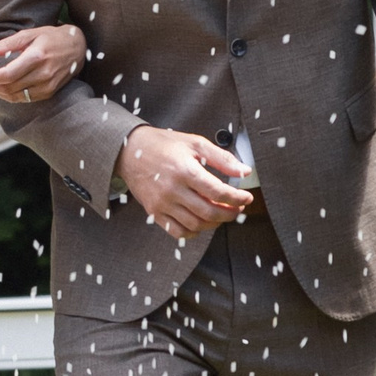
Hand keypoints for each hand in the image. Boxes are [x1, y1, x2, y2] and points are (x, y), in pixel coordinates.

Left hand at [0, 25, 86, 102]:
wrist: (78, 47)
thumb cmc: (51, 37)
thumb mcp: (30, 33)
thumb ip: (8, 43)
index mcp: (36, 57)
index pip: (8, 74)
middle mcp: (43, 74)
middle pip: (10, 87)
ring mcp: (48, 85)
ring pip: (16, 96)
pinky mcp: (50, 92)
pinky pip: (26, 99)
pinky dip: (11, 96)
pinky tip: (4, 89)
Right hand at [114, 125, 253, 237]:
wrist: (130, 150)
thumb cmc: (163, 145)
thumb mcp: (195, 143)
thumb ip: (222, 158)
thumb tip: (245, 171)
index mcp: (184, 170)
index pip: (218, 192)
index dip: (237, 198)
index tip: (246, 198)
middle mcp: (172, 190)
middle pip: (209, 212)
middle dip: (230, 213)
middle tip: (237, 208)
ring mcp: (162, 203)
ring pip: (196, 225)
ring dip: (214, 223)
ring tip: (221, 213)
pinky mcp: (154, 212)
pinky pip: (178, 231)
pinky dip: (194, 232)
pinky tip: (201, 221)